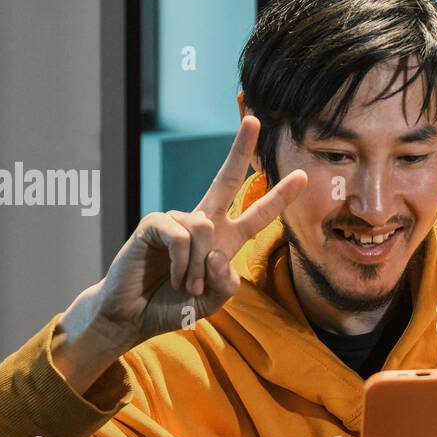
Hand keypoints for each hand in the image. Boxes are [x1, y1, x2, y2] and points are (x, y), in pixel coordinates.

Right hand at [95, 115, 307, 345]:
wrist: (133, 316)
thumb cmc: (174, 306)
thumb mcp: (214, 302)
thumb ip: (227, 284)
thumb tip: (219, 255)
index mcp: (225, 239)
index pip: (257, 214)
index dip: (279, 196)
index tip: (302, 175)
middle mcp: (203, 222)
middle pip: (225, 180)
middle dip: (240, 150)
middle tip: (255, 121)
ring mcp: (177, 220)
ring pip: (205, 229)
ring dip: (199, 267)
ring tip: (188, 286)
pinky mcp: (154, 223)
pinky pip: (181, 236)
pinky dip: (182, 263)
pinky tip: (172, 276)